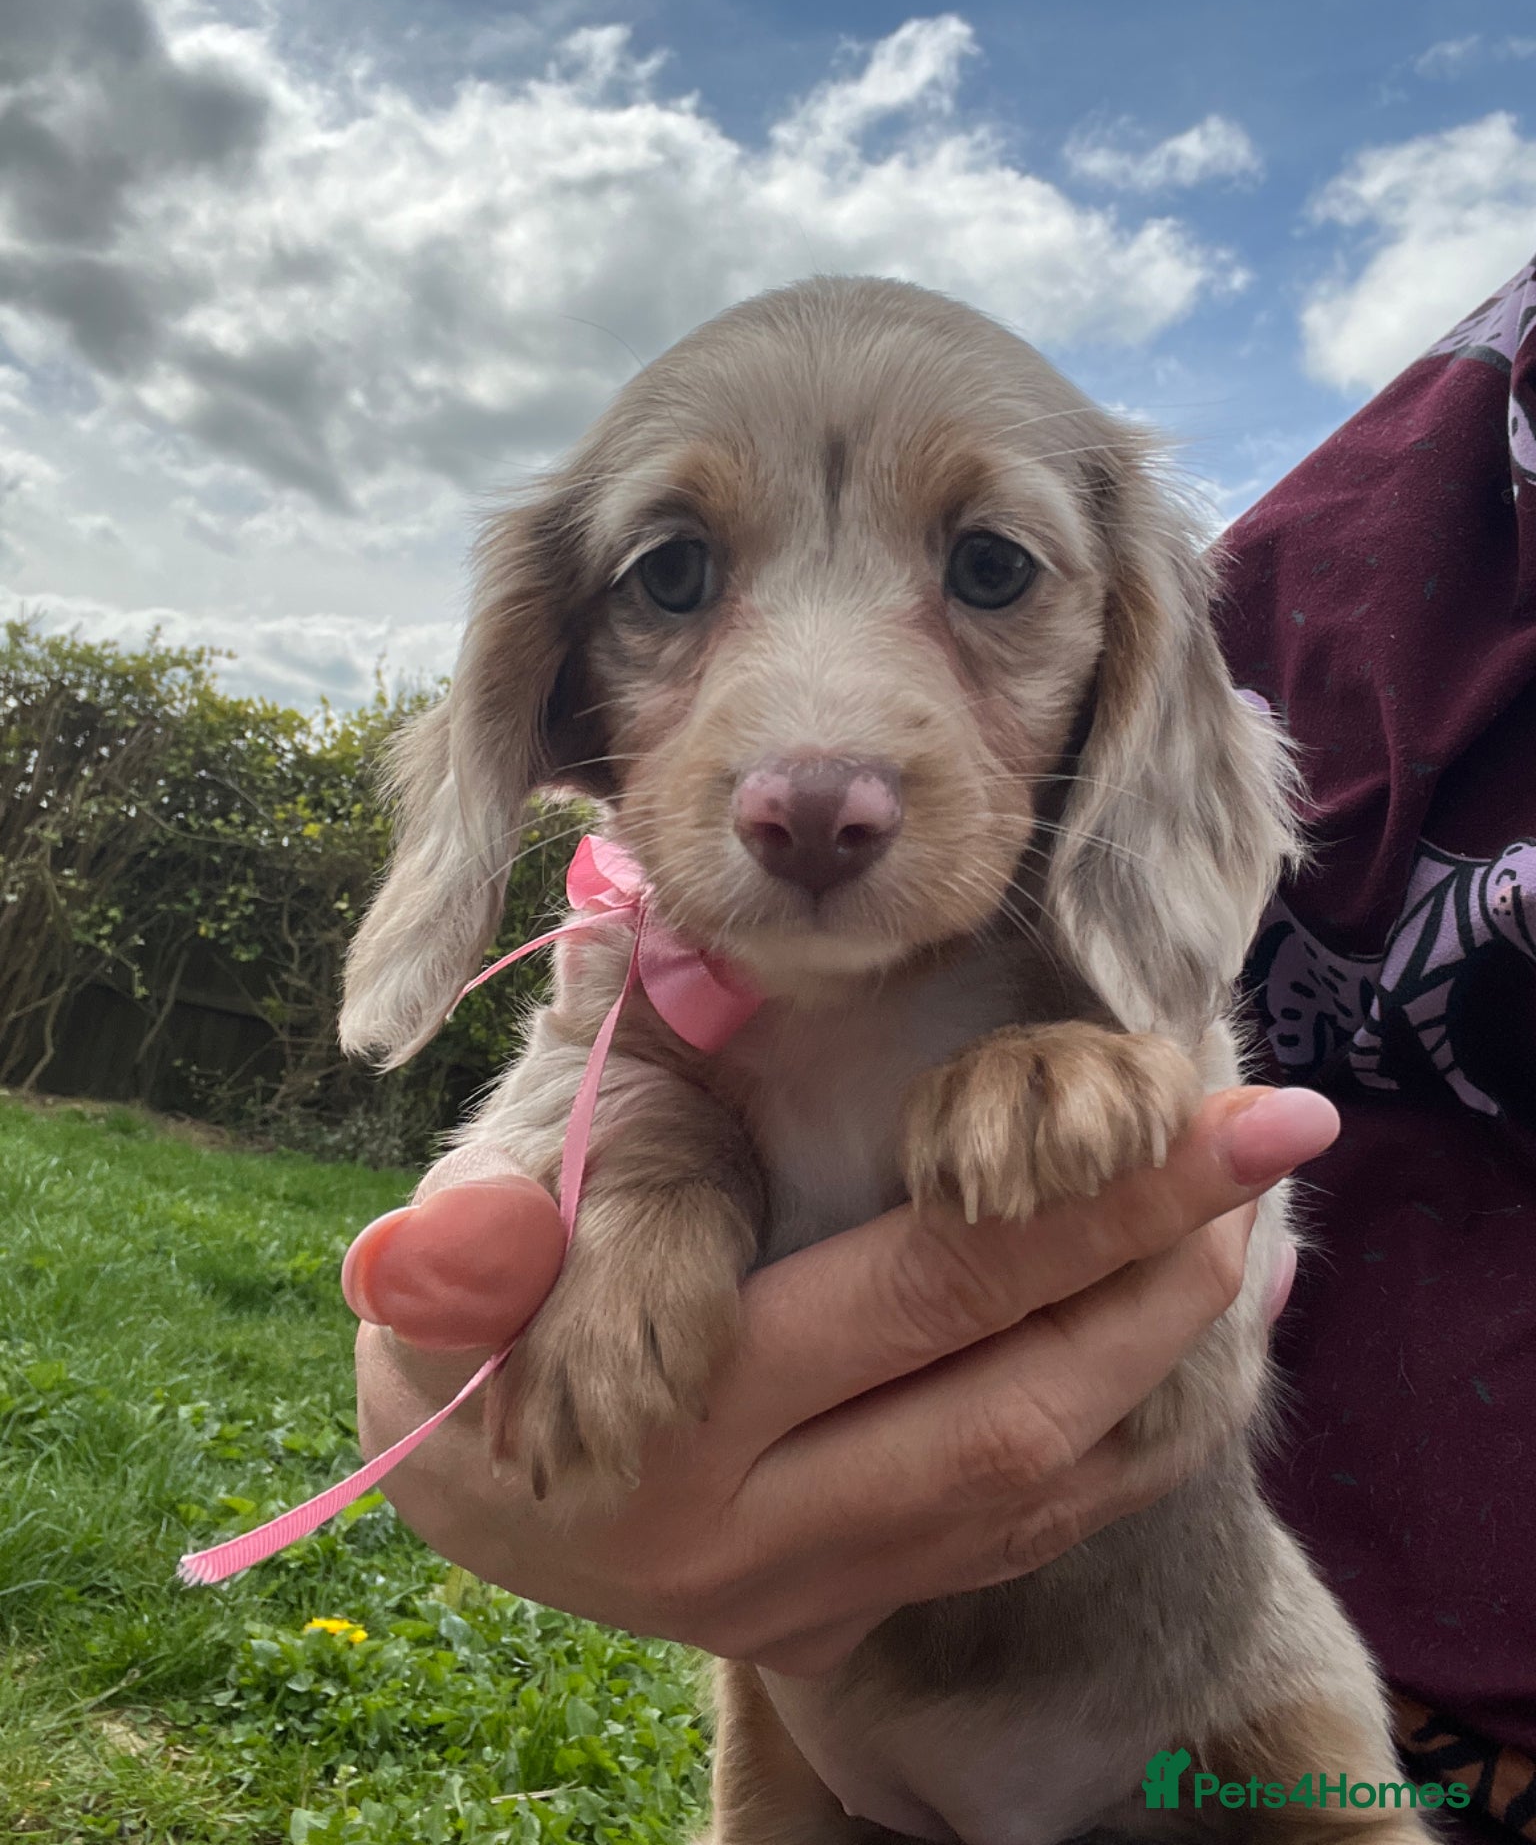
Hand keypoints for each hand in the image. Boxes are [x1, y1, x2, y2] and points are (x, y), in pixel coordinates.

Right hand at [346, 1086, 1330, 1677]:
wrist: (461, 1513)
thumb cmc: (450, 1363)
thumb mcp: (419, 1301)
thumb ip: (449, 1264)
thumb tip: (460, 1235)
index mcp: (680, 1427)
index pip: (918, 1300)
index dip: (1074, 1201)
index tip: (1206, 1106)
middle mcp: (768, 1535)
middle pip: (1015, 1404)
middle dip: (1159, 1268)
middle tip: (1273, 1142)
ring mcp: (814, 1594)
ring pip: (1037, 1492)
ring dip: (1163, 1360)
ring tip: (1255, 1236)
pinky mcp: (840, 1621)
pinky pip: (1017, 1548)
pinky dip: (1120, 1454)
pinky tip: (1183, 1367)